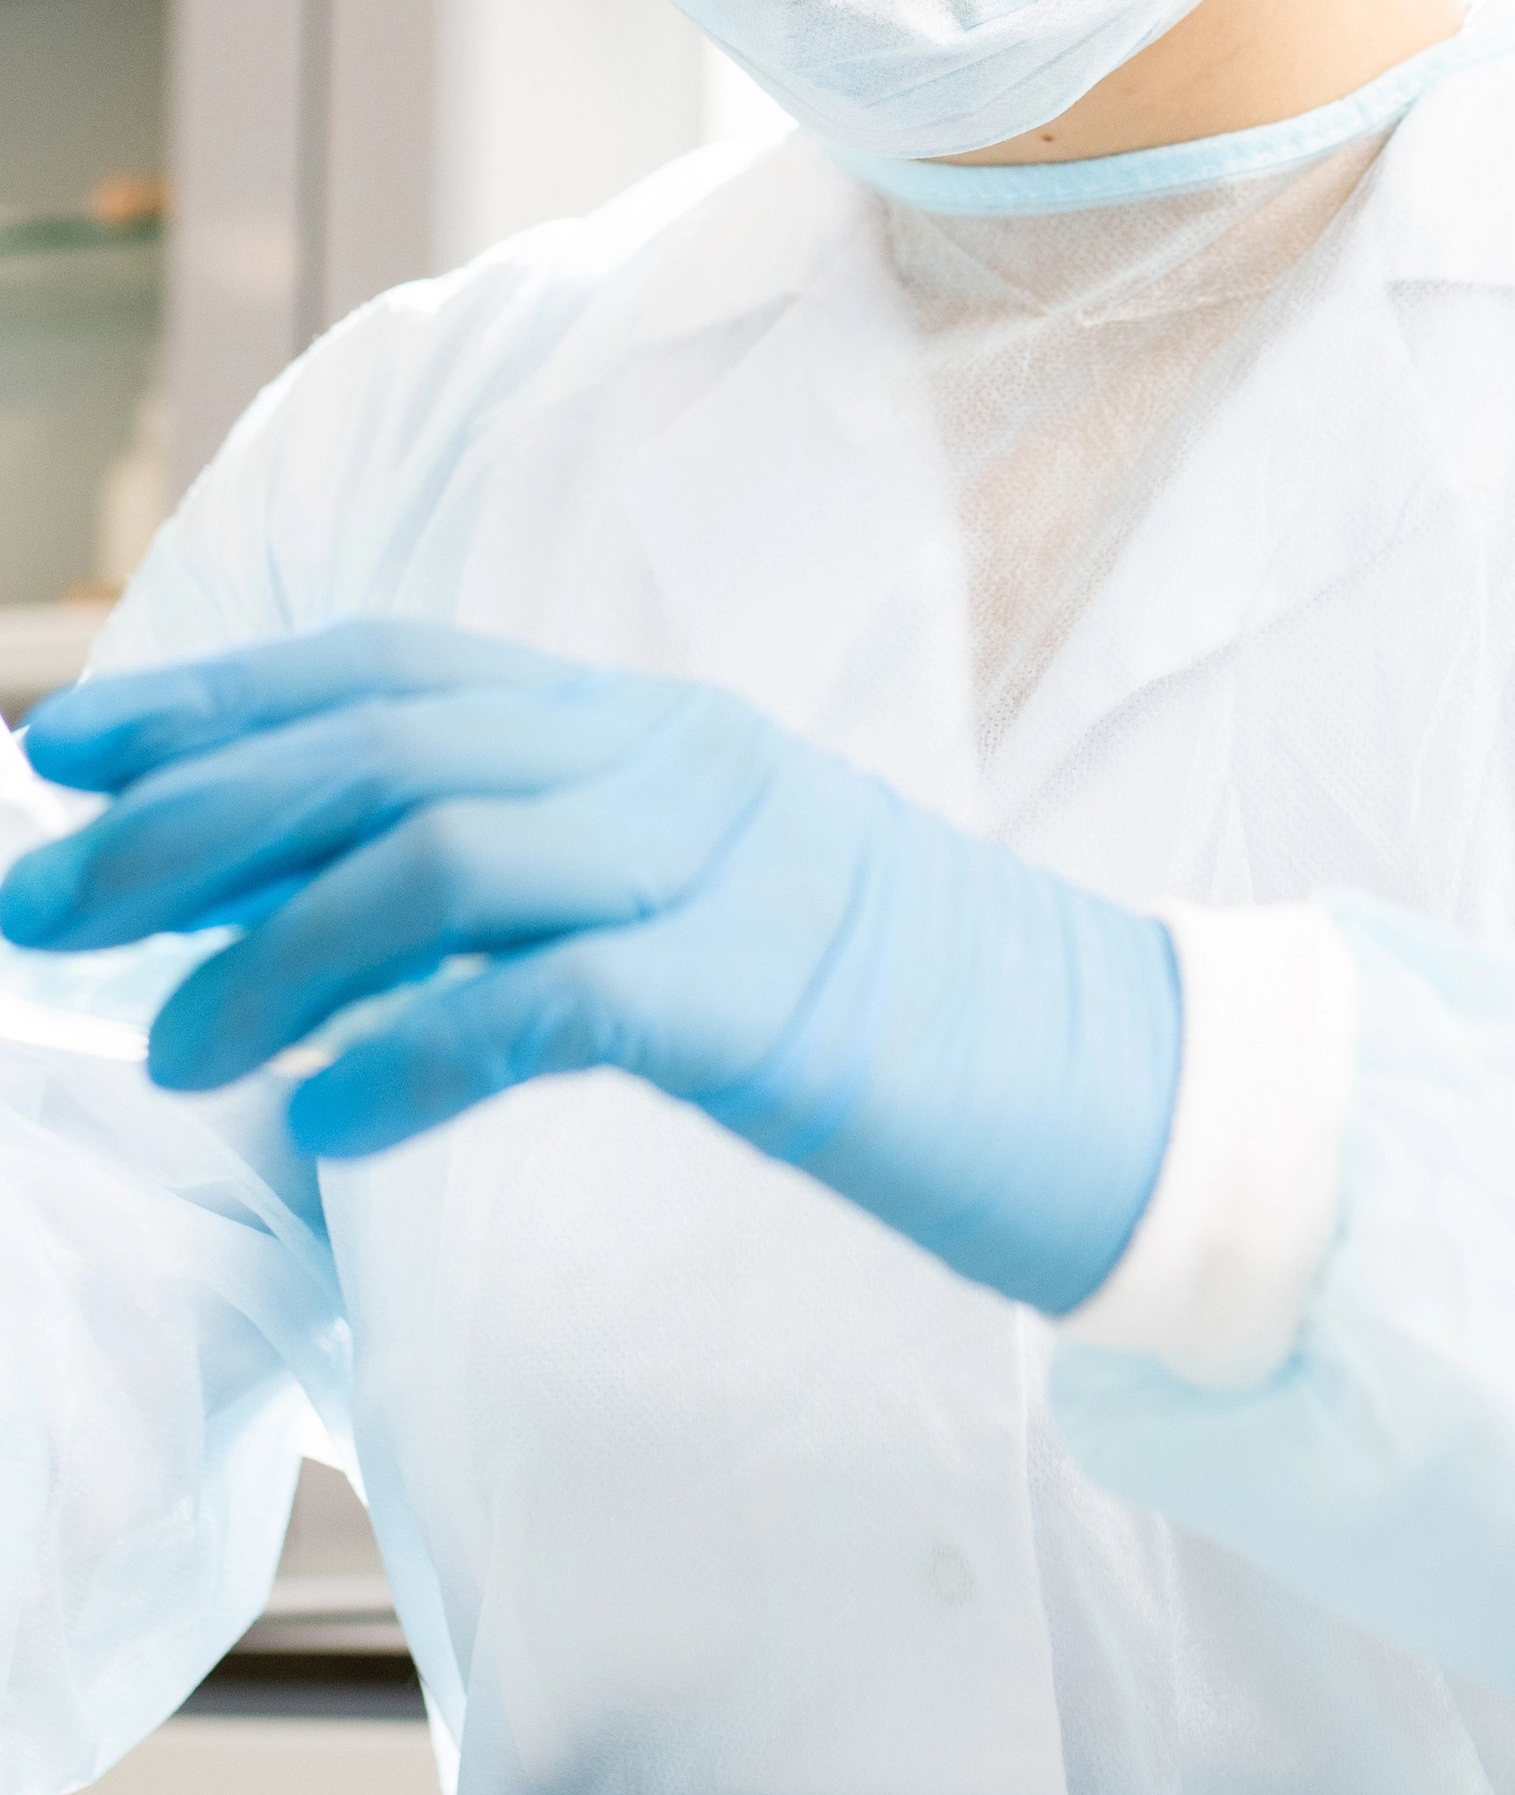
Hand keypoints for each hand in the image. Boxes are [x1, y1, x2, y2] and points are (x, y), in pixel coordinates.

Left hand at [7, 622, 1179, 1315]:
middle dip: (188, 818)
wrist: (1127, 1084)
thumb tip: (351, 920)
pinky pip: (548, 1004)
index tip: (66, 752)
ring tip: (170, 1051)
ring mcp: (728, 871)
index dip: (219, 703)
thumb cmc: (906, 1021)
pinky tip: (322, 1122)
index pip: (395, 672)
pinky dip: (413, 1053)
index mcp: (654, 729)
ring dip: (272, 950)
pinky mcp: (768, 1005)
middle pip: (385, 746)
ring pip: (442, 857)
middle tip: (46, 903)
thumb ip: (557, 884)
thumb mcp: (712, 909)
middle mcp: (677, 763)